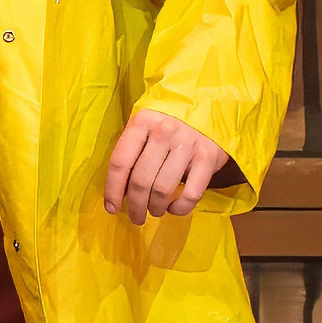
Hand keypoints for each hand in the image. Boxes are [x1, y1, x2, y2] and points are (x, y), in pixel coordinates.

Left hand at [104, 109, 228, 224]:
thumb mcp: (146, 124)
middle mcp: (163, 132)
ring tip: (154, 211)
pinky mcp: (208, 157)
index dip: (112, 190)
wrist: (210, 105)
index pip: (120, 162)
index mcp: (142, 122)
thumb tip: (119, 191)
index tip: (112, 208)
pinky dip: (180, 208)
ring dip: (155, 208)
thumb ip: (132, 150)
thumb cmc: (169, 120)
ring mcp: (188, 144)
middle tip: (136, 217)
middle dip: (135, 206)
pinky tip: (174, 208)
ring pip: (163, 190)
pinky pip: (191, 194)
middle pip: (141, 180)